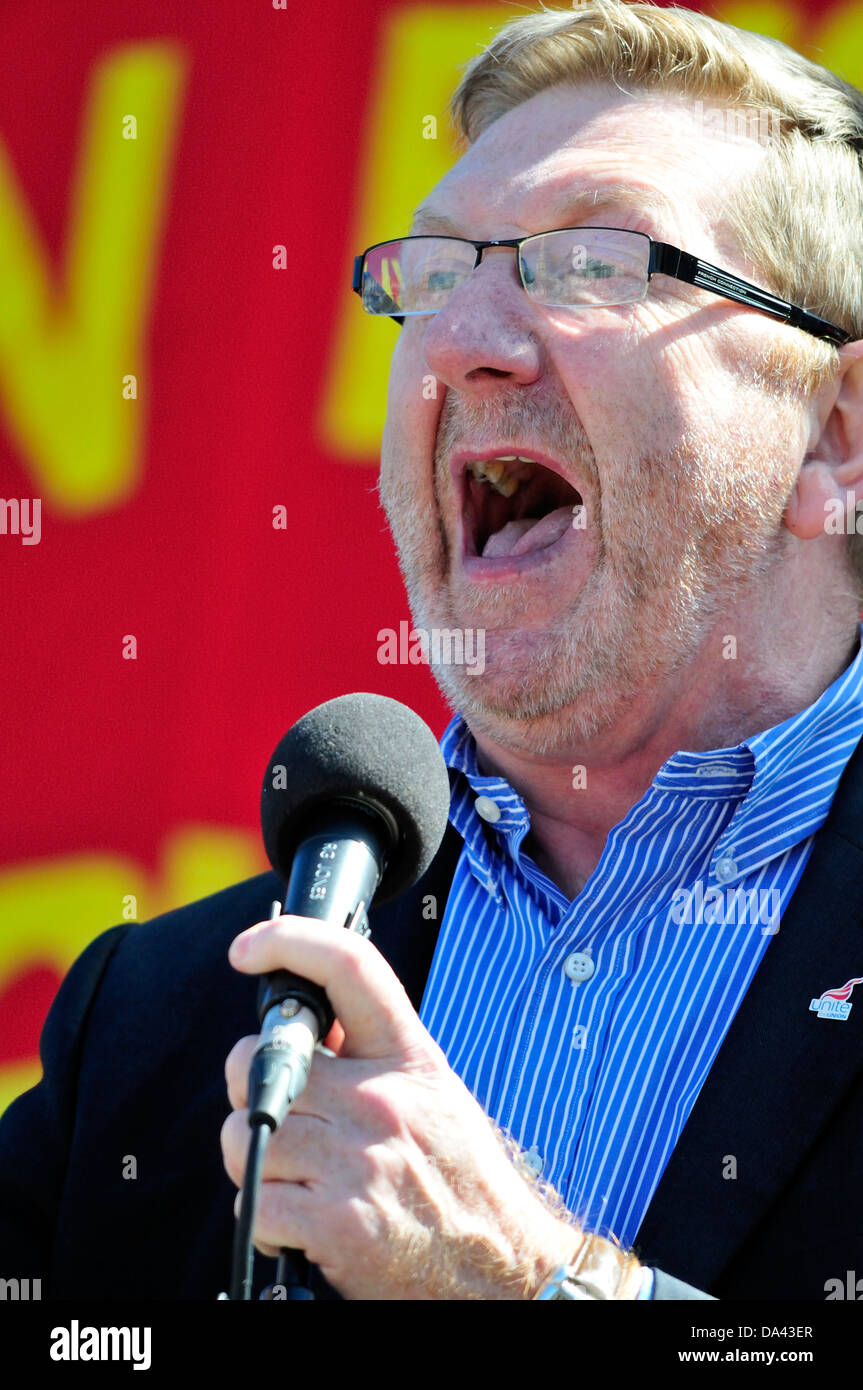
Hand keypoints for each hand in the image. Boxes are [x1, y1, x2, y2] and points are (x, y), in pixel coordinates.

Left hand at [221, 914, 637, 1299]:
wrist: (501, 1266)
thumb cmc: (458, 1178)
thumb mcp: (431, 1093)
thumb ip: (372, 1055)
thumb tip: (311, 1018)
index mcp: (408, 1056)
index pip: (350, 967)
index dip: (290, 941)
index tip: (248, 949)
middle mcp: (380, 1098)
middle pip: (258, 1061)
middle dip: (252, 1091)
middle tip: (284, 1119)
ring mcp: (357, 1159)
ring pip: (243, 1135)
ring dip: (254, 1164)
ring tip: (297, 1180)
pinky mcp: (337, 1222)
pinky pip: (252, 1203)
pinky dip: (262, 1222)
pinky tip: (297, 1225)